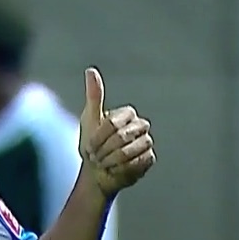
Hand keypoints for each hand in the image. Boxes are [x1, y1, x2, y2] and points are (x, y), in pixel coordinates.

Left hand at [78, 67, 155, 196]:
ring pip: (130, 151)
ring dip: (111, 160)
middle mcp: (140, 125)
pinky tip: (114, 169)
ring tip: (103, 163)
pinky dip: (121, 168)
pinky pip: (136, 163)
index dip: (98, 137)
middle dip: (104, 149)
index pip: (112, 124)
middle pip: (122, 137)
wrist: (96, 170)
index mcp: (126, 114)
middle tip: (95, 157)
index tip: (89, 146)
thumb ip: (94, 96)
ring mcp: (147, 142)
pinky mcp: (149, 158)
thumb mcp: (89, 119)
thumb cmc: (91, 143)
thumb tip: (90, 70)